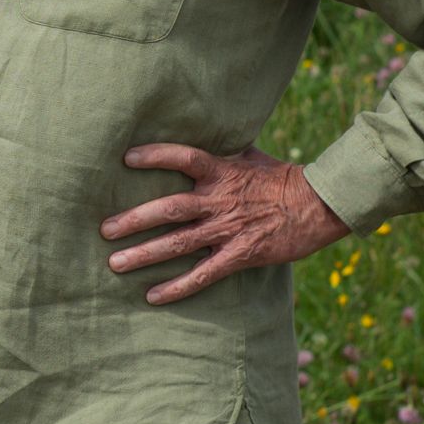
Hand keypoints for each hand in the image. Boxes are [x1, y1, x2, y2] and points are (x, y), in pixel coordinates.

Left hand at [103, 144, 350, 305]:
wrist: (319, 206)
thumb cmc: (281, 177)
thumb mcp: (250, 154)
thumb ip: (220, 148)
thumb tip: (200, 128)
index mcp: (222, 172)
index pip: (183, 157)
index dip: (155, 155)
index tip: (126, 158)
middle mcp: (220, 200)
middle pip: (170, 208)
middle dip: (134, 219)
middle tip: (104, 229)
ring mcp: (229, 230)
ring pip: (179, 243)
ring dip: (145, 254)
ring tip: (115, 263)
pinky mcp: (241, 255)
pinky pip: (204, 274)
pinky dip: (177, 287)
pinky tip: (151, 296)